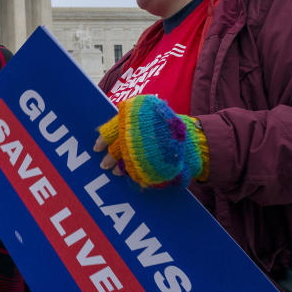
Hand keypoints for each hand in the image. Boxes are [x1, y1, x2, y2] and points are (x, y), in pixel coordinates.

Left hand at [94, 95, 208, 188]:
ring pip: (126, 161)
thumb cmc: (165, 127)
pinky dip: (134, 175)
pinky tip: (132, 176)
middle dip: (110, 158)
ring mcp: (150, 149)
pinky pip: (141, 172)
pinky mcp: (158, 164)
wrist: (196, 140)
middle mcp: (142, 131)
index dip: (103, 139)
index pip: (112, 128)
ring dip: (120, 168)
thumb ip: (128, 122)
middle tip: (103, 165)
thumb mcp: (147, 116)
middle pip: (118, 147)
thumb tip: (102, 136)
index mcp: (137, 115)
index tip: (96, 147)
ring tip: (116, 172)